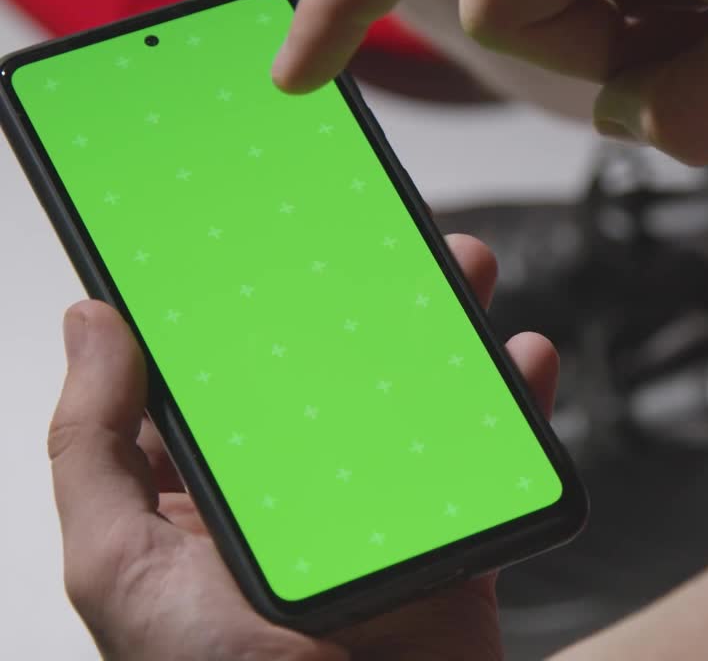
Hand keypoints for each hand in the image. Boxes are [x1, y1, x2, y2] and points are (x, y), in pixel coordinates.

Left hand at [49, 235, 557, 660]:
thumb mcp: (120, 570)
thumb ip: (91, 446)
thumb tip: (89, 323)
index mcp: (200, 501)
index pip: (214, 379)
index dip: (234, 305)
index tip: (255, 234)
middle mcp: (290, 501)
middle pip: (328, 373)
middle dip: (358, 299)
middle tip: (377, 234)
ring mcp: (376, 518)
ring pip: (415, 400)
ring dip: (443, 331)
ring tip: (460, 271)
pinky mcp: (452, 540)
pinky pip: (489, 459)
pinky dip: (517, 405)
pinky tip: (521, 359)